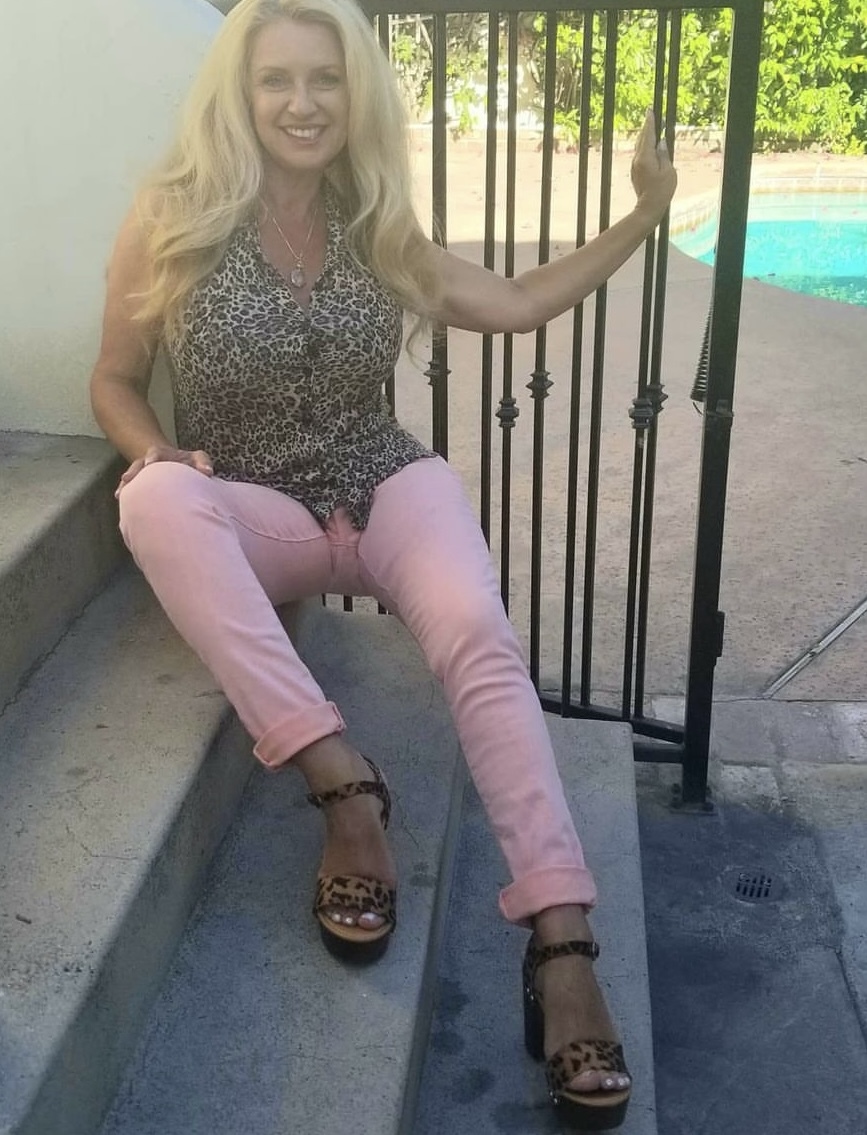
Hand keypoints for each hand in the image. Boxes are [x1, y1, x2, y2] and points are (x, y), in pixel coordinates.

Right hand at [115, 444, 213, 496]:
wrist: (175, 465)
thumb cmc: (188, 463)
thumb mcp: (197, 458)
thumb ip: (203, 462)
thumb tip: (208, 472)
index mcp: (161, 454)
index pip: (156, 453)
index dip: (152, 458)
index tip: (150, 464)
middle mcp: (149, 461)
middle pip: (138, 464)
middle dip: (134, 471)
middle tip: (128, 478)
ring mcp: (142, 472)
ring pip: (132, 475)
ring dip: (127, 483)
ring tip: (121, 493)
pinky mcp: (140, 483)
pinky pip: (129, 486)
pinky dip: (124, 490)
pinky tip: (118, 497)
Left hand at [630, 109, 677, 225]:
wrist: (648, 207)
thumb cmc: (661, 190)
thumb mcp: (668, 171)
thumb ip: (664, 154)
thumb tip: (661, 142)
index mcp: (645, 157)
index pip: (648, 135)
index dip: (650, 122)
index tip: (650, 111)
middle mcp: (637, 160)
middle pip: (641, 139)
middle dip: (646, 127)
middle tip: (650, 115)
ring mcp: (634, 167)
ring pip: (639, 147)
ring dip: (645, 136)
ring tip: (651, 127)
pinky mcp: (635, 172)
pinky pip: (640, 154)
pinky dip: (644, 147)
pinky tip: (649, 146)